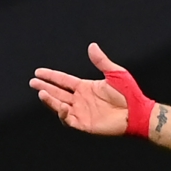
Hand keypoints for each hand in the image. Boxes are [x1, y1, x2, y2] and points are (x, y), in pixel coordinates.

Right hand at [29, 43, 151, 135]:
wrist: (138, 112)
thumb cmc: (129, 93)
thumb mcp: (115, 73)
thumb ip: (101, 61)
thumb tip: (92, 46)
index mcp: (86, 88)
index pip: (64, 81)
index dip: (51, 76)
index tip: (38, 72)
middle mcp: (81, 100)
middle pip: (58, 93)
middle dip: (45, 87)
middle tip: (32, 82)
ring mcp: (82, 112)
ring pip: (59, 105)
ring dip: (49, 99)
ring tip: (40, 92)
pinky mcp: (85, 124)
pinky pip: (68, 119)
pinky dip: (62, 113)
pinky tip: (60, 105)